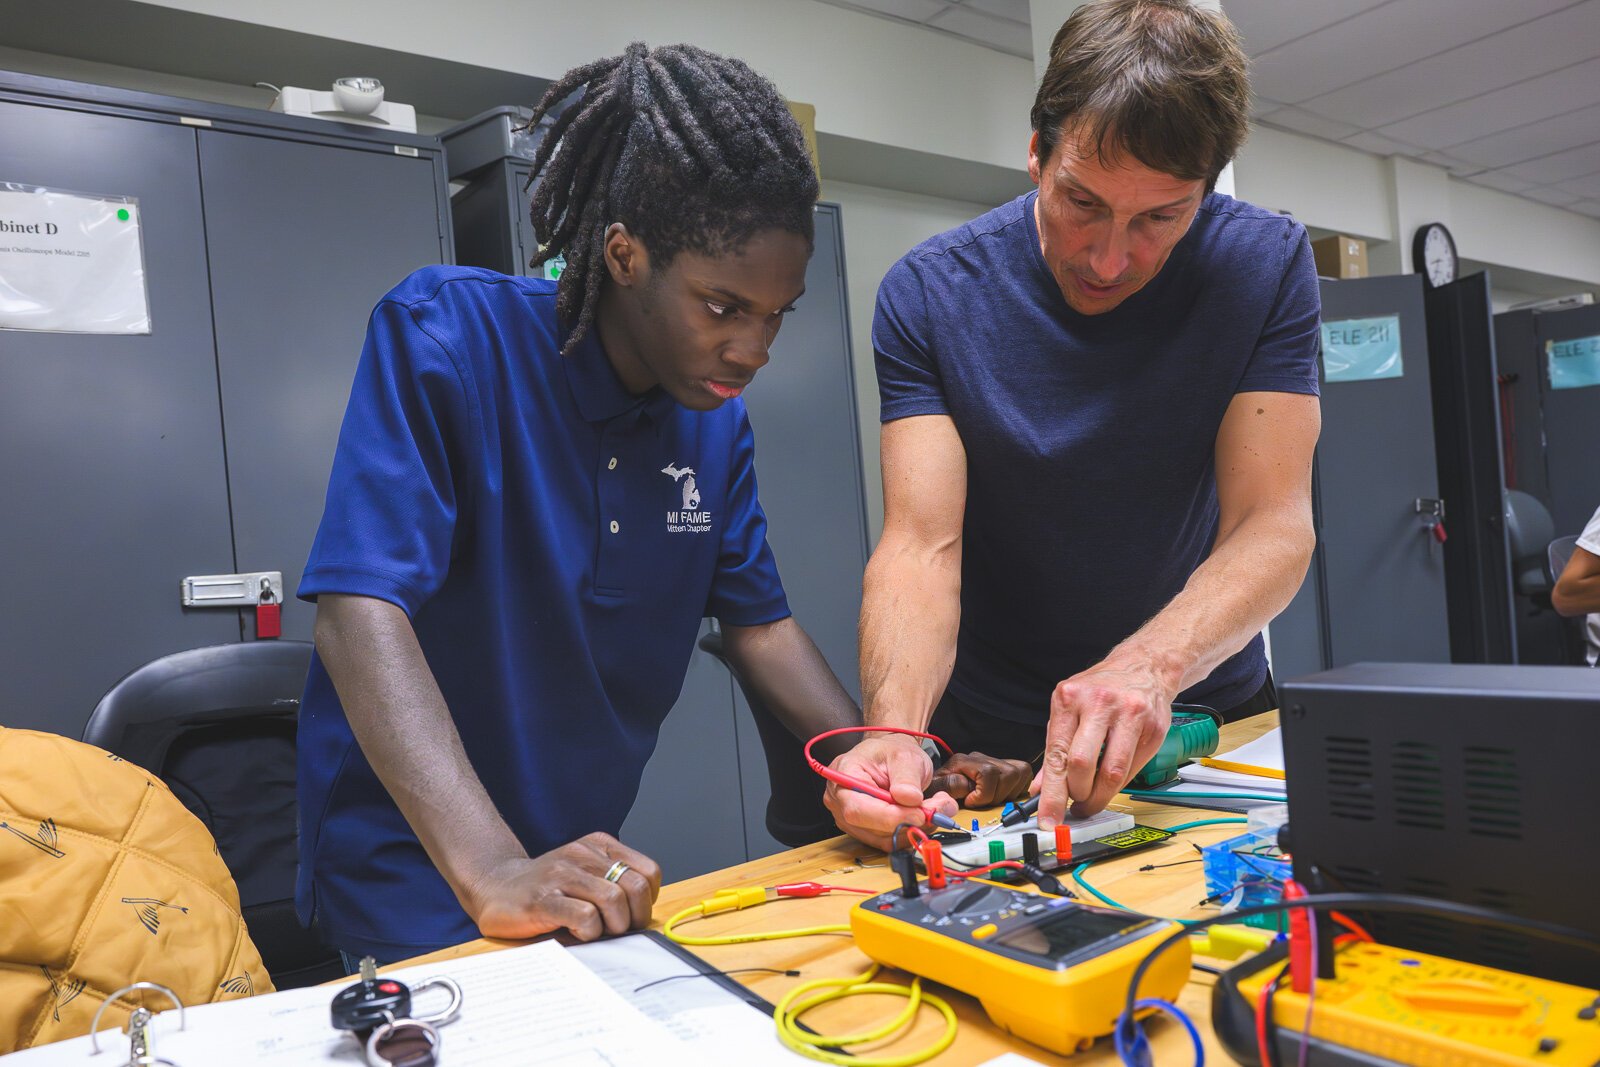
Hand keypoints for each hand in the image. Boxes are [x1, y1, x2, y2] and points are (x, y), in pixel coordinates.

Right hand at [464, 832, 661, 941]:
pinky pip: (585, 916)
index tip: (631, 914)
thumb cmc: (548, 887)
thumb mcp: (586, 873)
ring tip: (596, 931)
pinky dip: (589, 932)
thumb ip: (614, 882)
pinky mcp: (544, 899)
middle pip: (636, 887)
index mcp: (599, 845)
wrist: (496, 887)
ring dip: (612, 926)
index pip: (649, 872)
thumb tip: (643, 914)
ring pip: (614, 900)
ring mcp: (562, 875)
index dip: (647, 901)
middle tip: (616, 930)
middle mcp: (583, 854)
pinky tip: (576, 933)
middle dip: (634, 918)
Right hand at [822, 734, 956, 851]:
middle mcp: (840, 802)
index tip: (921, 813)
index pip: (859, 809)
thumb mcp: (904, 756)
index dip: (891, 817)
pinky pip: (890, 842)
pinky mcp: (866, 832)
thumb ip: (907, 777)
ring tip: (935, 806)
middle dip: (909, 822)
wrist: (889, 759)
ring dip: (915, 828)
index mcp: (843, 776)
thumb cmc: (890, 753)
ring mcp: (850, 820)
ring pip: (885, 839)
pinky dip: (911, 832)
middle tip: (938, 808)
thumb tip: (910, 799)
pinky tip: (923, 815)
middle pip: (872, 828)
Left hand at [928, 751, 1032, 806]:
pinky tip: (1001, 794)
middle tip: (982, 801)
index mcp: (964, 761)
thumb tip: (968, 786)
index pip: (988, 772)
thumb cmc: (938, 787)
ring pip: (1020, 771)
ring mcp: (994, 761)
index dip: (983, 794)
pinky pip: (1023, 773)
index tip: (971, 802)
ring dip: (1009, 792)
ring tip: (992, 798)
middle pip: (1010, 773)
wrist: (938, 784)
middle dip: (998, 795)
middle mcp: (981, 758)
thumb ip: (949, 786)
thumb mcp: (936, 788)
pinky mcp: (1004, 767)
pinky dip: (1017, 787)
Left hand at [1032, 657, 1173, 826]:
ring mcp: (1129, 714)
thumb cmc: (1101, 690)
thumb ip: (1054, 749)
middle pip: (1082, 765)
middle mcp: (1099, 703)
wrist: (1144, 666)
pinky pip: (1132, 769)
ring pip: (1111, 772)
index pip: (1056, 754)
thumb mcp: (1068, 708)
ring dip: (1099, 796)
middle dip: (1076, 795)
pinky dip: (1118, 784)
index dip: (1051, 793)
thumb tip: (1039, 789)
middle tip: (1075, 804)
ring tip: (1092, 800)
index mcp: (1070, 699)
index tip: (1048, 818)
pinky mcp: (1153, 728)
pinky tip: (1110, 782)